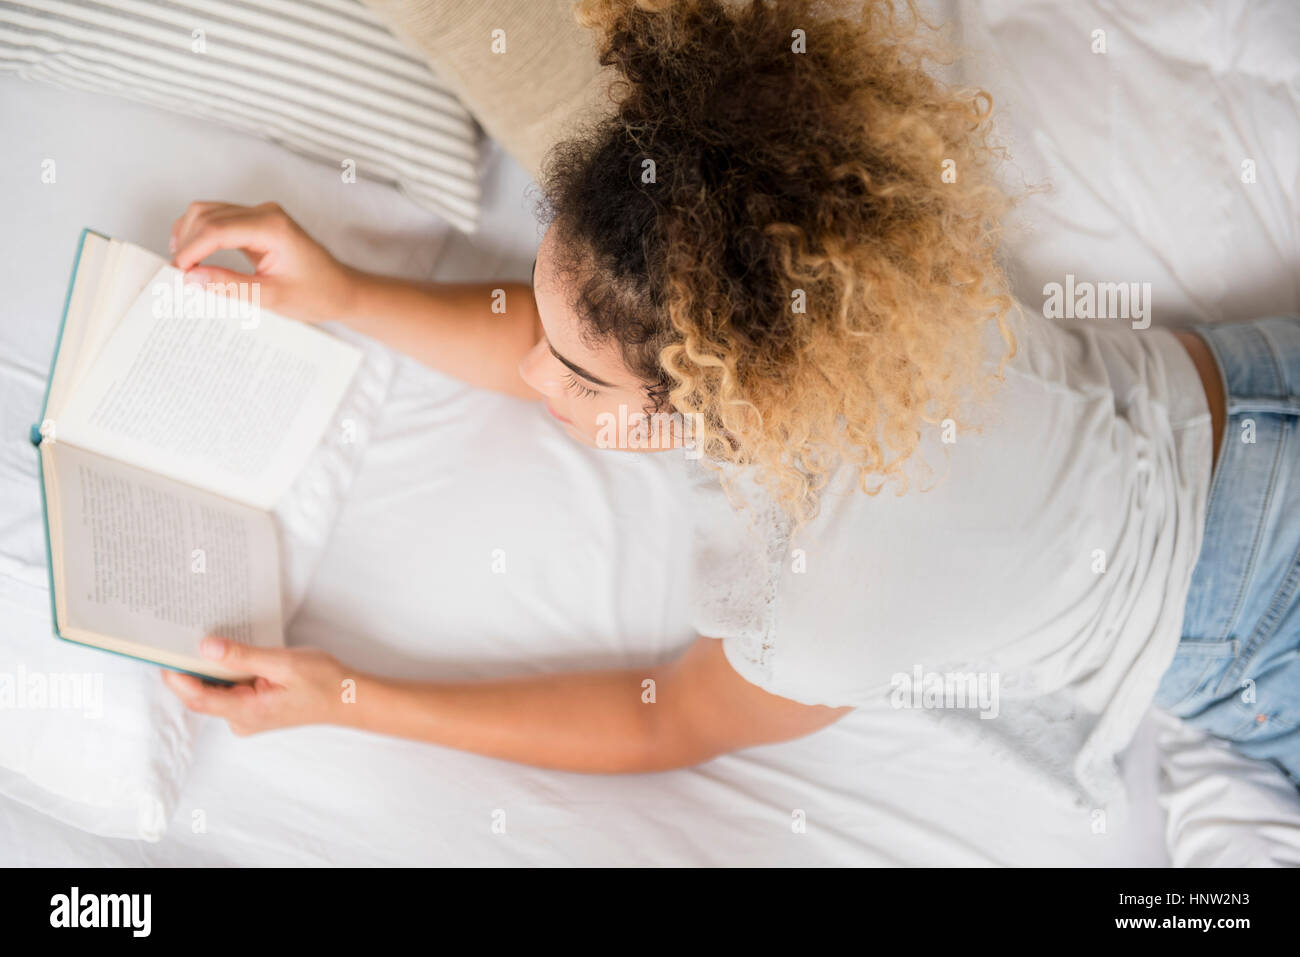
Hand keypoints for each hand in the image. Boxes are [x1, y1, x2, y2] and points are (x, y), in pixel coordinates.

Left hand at [162, 636, 349, 735]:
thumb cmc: (323, 682)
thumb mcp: (283, 663)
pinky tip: (228, 656)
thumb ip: (243, 656)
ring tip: (203, 643)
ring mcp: (247, 717)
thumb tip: (206, 648)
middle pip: (202, 697)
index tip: (163, 655)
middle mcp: (242, 720)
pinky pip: (228, 693)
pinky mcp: (254, 710)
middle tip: (178, 640)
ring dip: (207, 671)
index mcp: (247, 712)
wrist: (349, 698)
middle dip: (188, 671)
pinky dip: (223, 675)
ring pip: (215, 693)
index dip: (177, 679)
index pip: (199, 698)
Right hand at [170, 201, 359, 322]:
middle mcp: (265, 213)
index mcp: (273, 227)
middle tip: (178, 274)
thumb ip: (229, 286)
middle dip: (186, 242)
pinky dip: (201, 234)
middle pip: (207, 215)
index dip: (191, 249)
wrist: (341, 290)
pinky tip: (193, 255)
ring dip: (190, 235)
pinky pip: (219, 219)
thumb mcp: (271, 297)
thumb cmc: (316, 294)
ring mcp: (261, 214)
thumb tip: (191, 277)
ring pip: (208, 212)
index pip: (217, 229)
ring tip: (183, 267)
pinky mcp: (256, 222)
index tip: (178, 273)